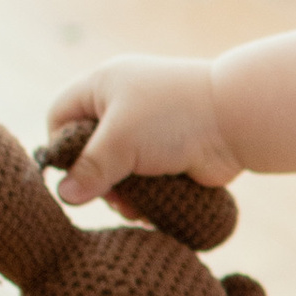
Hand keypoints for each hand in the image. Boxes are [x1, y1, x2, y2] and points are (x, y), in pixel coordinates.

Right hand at [43, 54, 237, 207]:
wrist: (236, 122)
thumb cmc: (174, 118)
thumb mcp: (121, 140)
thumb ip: (90, 168)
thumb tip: (64, 196)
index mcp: (103, 86)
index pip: (59, 116)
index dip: (60, 147)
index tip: (74, 174)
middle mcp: (122, 106)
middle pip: (88, 150)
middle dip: (98, 179)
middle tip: (113, 194)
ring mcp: (147, 131)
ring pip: (116, 171)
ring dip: (122, 194)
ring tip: (135, 206)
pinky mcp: (168, 155)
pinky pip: (143, 181)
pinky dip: (145, 196)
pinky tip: (151, 209)